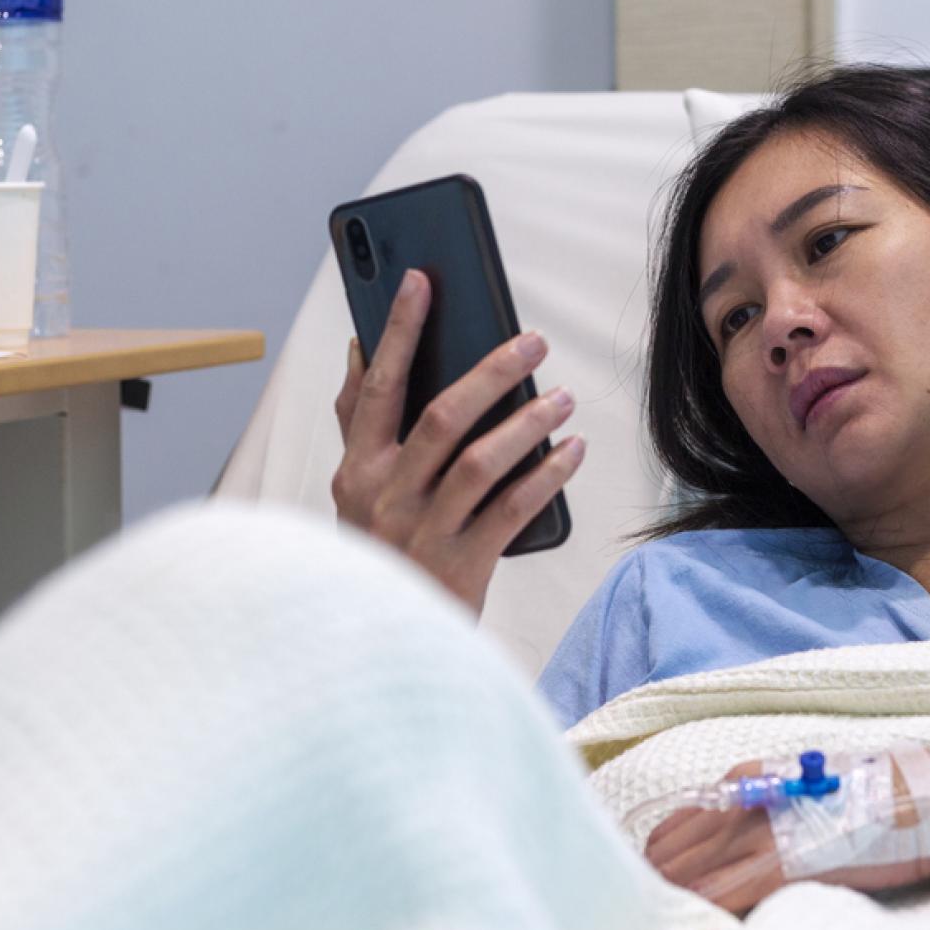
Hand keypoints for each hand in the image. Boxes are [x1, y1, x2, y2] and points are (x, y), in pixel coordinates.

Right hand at [330, 267, 585, 615]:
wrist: (383, 648)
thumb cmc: (381, 555)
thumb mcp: (357, 493)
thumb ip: (357, 424)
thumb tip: (357, 349)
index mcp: (356, 470)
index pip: (376, 386)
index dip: (398, 331)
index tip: (421, 280)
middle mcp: (384, 497)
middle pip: (441, 415)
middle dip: (491, 370)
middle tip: (533, 341)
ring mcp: (422, 533)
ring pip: (480, 460)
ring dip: (528, 421)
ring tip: (564, 397)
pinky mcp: (462, 565)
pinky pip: (512, 508)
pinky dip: (547, 474)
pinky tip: (573, 450)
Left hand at [644, 758, 929, 915]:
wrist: (922, 798)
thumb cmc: (872, 795)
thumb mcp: (804, 786)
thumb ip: (766, 805)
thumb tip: (742, 832)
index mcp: (744, 780)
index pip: (673, 826)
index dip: (661, 859)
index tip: (658, 883)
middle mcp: (740, 803)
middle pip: (666, 852)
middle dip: (655, 883)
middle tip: (655, 908)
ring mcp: (757, 836)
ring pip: (682, 875)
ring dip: (672, 898)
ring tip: (669, 919)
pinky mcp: (780, 867)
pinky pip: (720, 896)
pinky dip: (704, 911)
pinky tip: (702, 923)